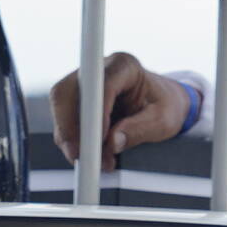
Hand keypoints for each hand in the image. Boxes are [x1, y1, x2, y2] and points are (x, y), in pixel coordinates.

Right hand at [43, 50, 187, 166]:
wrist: (164, 103)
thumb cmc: (165, 106)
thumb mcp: (161, 121)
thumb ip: (138, 130)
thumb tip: (112, 142)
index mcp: (125, 66)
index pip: (100, 86)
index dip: (94, 114)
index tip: (97, 141)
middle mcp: (100, 68)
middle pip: (67, 92)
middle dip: (69, 127)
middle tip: (79, 156)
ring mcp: (85, 81)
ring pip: (61, 105)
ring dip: (68, 136)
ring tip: (91, 160)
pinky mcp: (77, 97)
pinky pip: (63, 116)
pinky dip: (70, 138)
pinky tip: (87, 153)